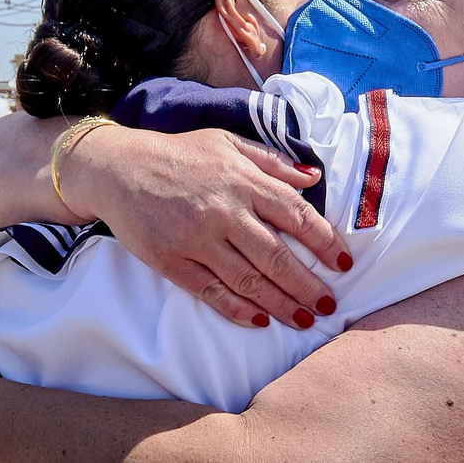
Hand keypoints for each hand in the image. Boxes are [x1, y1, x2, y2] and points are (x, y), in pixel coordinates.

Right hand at [61, 127, 351, 329]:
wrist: (119, 169)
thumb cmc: (180, 154)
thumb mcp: (228, 143)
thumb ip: (272, 162)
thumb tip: (313, 178)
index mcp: (243, 180)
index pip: (297, 215)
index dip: (325, 242)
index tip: (344, 263)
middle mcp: (224, 211)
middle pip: (277, 257)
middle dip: (308, 285)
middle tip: (329, 305)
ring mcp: (197, 239)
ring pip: (249, 280)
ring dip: (281, 304)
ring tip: (305, 319)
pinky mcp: (171, 261)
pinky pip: (211, 292)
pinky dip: (238, 310)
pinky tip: (261, 321)